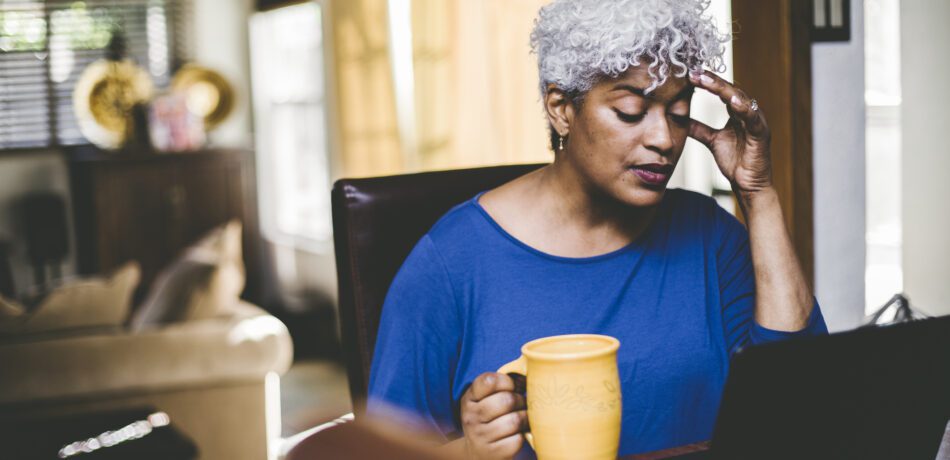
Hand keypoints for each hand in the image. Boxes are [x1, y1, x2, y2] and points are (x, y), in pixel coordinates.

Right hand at [459, 372, 527, 458]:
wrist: (476, 452)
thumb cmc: (488, 419)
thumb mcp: (484, 400)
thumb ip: (500, 385)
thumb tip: (530, 374)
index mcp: (469, 399)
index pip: (489, 381)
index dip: (507, 381)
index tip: (511, 387)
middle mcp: (471, 417)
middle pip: (506, 400)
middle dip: (520, 400)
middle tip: (521, 404)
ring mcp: (480, 437)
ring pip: (514, 421)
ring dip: (524, 418)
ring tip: (522, 418)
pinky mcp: (492, 453)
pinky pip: (517, 440)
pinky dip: (522, 437)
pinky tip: (517, 434)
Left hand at [687, 71, 772, 199]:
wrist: (749, 185)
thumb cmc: (736, 162)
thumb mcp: (712, 141)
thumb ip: (699, 129)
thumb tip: (681, 119)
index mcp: (737, 113)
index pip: (721, 91)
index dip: (706, 82)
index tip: (688, 74)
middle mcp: (748, 113)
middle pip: (730, 90)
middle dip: (712, 80)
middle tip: (694, 72)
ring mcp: (756, 121)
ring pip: (740, 99)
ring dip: (723, 88)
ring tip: (707, 80)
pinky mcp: (761, 134)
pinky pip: (752, 118)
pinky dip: (743, 108)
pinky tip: (731, 100)